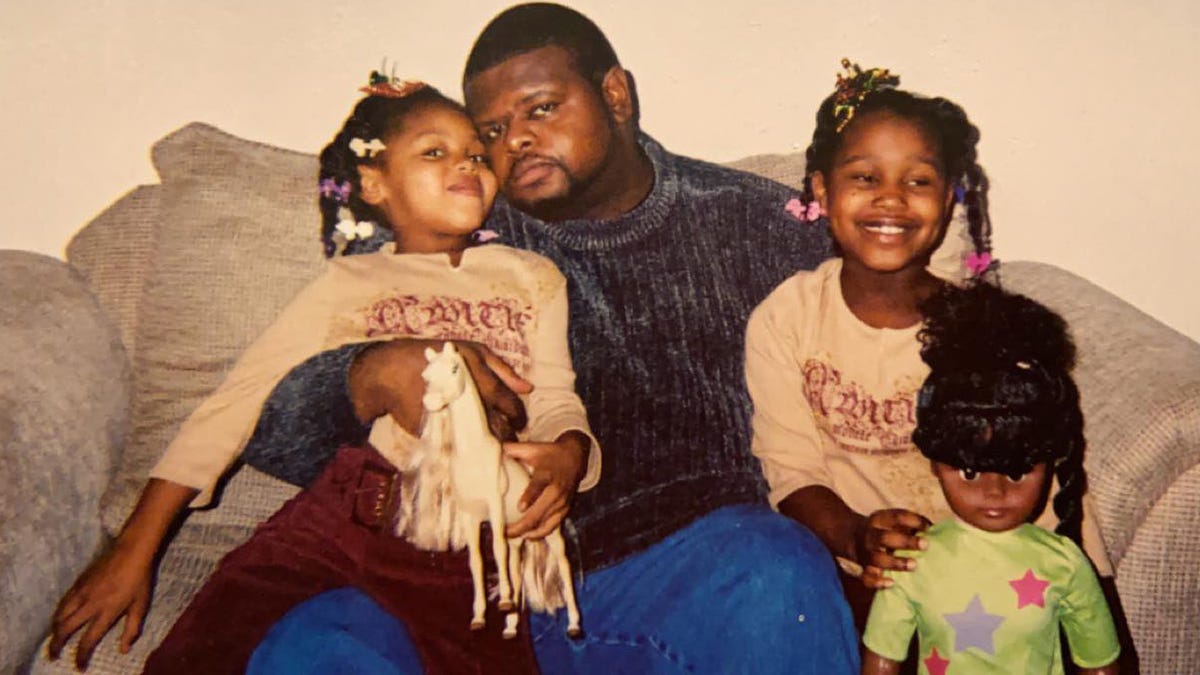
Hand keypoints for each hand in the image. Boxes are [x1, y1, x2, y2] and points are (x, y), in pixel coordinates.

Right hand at [48, 541, 153, 669]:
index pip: (88, 640)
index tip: (79, 667)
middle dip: (56, 645)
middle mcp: (89, 604)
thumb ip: (132, 629)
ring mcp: (81, 592)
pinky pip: (62, 602)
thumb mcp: (141, 606)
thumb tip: (124, 650)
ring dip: (54, 630)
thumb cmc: (140, 580)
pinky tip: (59, 618)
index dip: (82, 656)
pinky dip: (57, 613)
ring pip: (59, 615)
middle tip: (53, 656)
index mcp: (106, 612)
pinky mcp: (78, 583)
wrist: (131, 552)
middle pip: (65, 629)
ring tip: (54, 639)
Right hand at [351, 339, 530, 437]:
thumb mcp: (473, 352)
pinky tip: (469, 443)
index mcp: (481, 382)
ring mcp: (453, 422)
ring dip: (488, 441)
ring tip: (488, 438)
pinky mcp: (437, 435)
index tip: (520, 420)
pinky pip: (461, 447)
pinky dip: (468, 447)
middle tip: (508, 433)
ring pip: (482, 440)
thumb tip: (528, 388)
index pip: (510, 406)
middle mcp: (469, 404)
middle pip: (499, 427)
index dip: (518, 415)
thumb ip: (503, 371)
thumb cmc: (436, 357)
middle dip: (506, 432)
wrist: (390, 373)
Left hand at [503, 431, 588, 538]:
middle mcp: (556, 490)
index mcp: (547, 473)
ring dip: (528, 532)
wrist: (574, 458)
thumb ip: (513, 450)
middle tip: (504, 531)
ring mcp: (562, 503)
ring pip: (545, 523)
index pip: (539, 485)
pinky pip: (552, 527)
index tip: (520, 507)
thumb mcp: (533, 448)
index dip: (530, 496)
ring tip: (511, 536)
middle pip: (540, 512)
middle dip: (522, 525)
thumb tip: (491, 450)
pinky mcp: (565, 510)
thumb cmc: (548, 454)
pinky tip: (527, 537)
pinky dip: (539, 534)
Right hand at [856, 508, 929, 589]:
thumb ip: (912, 523)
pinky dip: (877, 582)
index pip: (896, 517)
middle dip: (905, 542)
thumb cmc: (884, 529)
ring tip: (914, 565)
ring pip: (876, 559)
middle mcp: (870, 536)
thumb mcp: (892, 520)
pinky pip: (867, 578)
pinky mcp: (863, 569)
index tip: (928, 527)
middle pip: (885, 538)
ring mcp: (865, 553)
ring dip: (895, 562)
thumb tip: (934, 529)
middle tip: (925, 545)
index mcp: (879, 520)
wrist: (851, 535)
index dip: (913, 521)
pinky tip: (891, 583)